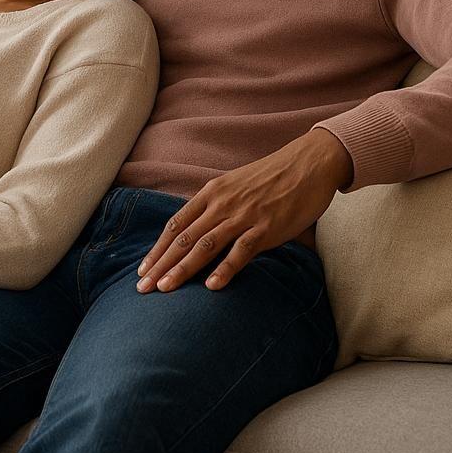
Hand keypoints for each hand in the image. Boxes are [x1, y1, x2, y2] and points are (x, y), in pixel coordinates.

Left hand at [135, 128, 353, 293]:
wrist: (308, 163)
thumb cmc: (272, 178)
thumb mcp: (235, 186)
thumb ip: (216, 206)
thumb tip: (198, 230)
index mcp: (211, 193)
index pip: (176, 225)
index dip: (158, 249)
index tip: (143, 269)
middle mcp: (221, 204)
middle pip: (183, 238)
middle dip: (161, 264)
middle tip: (143, 287)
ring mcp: (243, 216)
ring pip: (205, 245)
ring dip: (183, 269)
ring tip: (165, 289)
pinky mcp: (266, 227)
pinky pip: (241, 251)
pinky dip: (225, 269)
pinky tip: (211, 287)